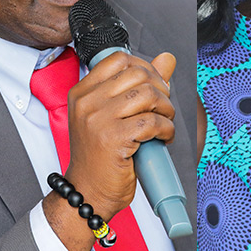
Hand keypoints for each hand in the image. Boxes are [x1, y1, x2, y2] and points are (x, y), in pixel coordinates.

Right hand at [65, 51, 176, 219]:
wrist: (88, 191)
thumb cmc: (101, 156)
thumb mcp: (114, 114)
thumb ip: (139, 84)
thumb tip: (166, 59)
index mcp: (83, 92)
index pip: (119, 59)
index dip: (146, 68)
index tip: (154, 86)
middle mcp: (87, 102)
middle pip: (138, 74)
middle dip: (161, 89)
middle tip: (163, 108)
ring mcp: (97, 119)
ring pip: (148, 95)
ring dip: (166, 109)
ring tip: (164, 123)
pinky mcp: (113, 138)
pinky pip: (152, 121)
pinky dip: (166, 129)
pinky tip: (163, 138)